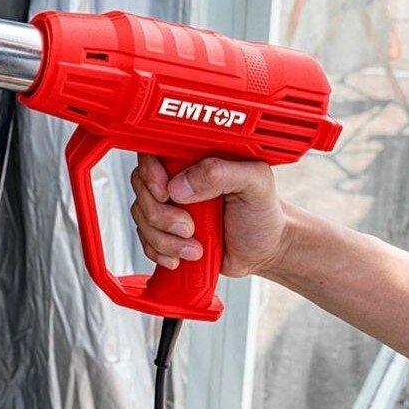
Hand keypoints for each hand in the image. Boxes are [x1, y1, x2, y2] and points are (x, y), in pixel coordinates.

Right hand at [129, 154, 290, 277]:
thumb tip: (181, 184)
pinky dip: (160, 252)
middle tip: (189, 227)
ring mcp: (168, 206)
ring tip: (195, 247)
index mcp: (194, 158)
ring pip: (141, 217)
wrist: (267, 249)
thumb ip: (220, 173)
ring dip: (164, 239)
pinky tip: (183, 255)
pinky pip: (145, 239)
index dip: (150, 173)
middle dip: (160, 215)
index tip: (165, 193)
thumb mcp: (255, 183)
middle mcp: (176, 178)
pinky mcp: (166, 230)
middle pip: (142, 188)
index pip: (153, 153)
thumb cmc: (263, 212)